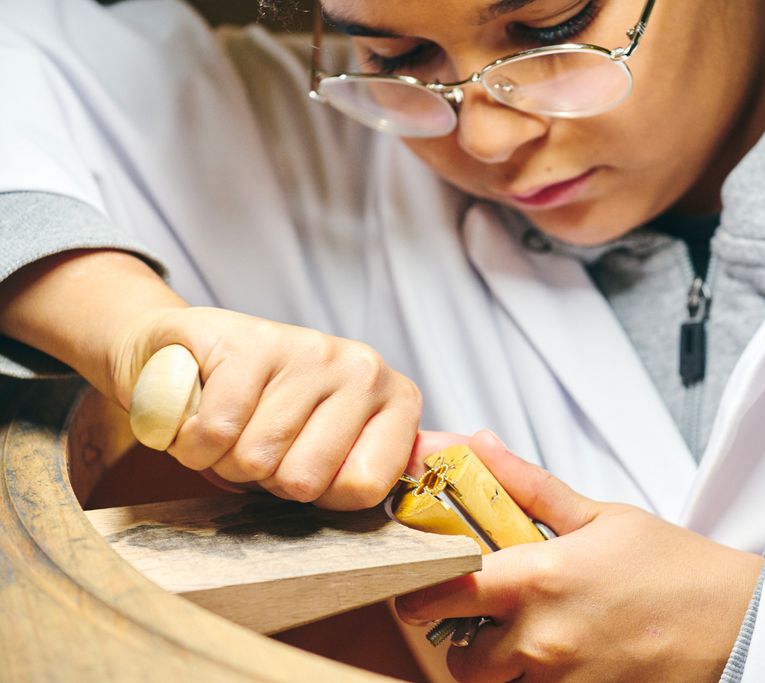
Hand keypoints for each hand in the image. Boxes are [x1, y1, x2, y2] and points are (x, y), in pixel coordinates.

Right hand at [112, 306, 421, 509]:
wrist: (186, 355)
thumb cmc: (265, 415)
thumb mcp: (328, 451)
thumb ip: (378, 464)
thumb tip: (442, 452)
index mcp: (396, 400)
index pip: (364, 488)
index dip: (319, 496)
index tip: (304, 466)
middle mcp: (364, 369)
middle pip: (304, 481)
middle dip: (265, 478)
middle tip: (257, 443)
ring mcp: (311, 350)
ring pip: (257, 458)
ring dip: (226, 459)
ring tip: (231, 426)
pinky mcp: (252, 342)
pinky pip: (217, 431)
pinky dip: (192, 440)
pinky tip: (199, 413)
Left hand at [396, 431, 763, 682]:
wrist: (737, 623)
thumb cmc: (673, 567)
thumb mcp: (598, 515)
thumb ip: (526, 486)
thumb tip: (477, 445)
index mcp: (539, 579)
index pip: (444, 591)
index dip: (423, 592)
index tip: (422, 589)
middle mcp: (542, 639)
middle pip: (461, 658)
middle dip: (465, 642)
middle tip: (488, 621)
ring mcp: (563, 682)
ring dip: (500, 670)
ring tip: (528, 642)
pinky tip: (561, 661)